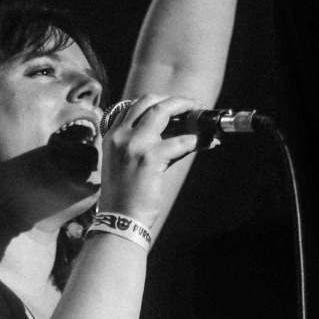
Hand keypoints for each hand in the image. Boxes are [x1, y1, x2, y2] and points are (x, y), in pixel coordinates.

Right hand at [98, 95, 200, 228]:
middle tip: (191, 105)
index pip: (133, 106)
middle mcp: (120, 136)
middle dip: (172, 99)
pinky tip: (206, 142)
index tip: (172, 105)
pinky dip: (196, 140)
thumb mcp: (126, 164)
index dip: (156, 101)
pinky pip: (180, 141)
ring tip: (201, 115)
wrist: (119, 219)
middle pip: (148, 101)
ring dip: (186, 108)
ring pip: (163, 111)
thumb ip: (146, 146)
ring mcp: (134, 144)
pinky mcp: (149, 158)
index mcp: (112, 136)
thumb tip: (180, 135)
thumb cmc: (125, 197)